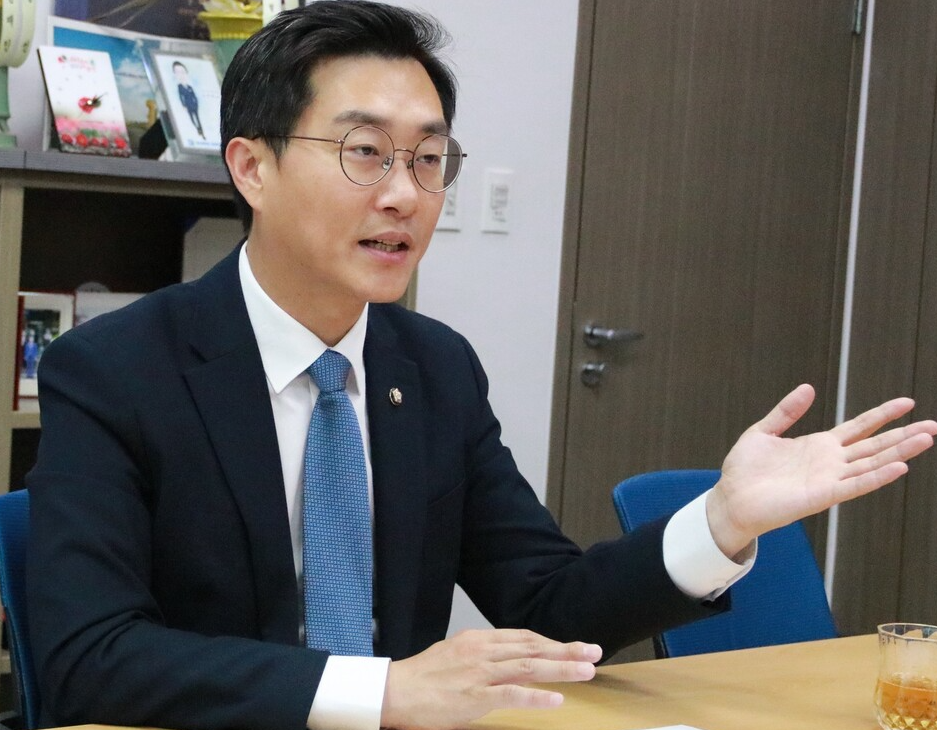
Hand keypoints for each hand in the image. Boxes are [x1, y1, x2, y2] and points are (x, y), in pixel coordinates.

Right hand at [380, 628, 600, 729]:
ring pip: (528, 667)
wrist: (393, 691)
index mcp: (478, 640)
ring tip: (586, 670)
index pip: (523, 637)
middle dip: (566, 650)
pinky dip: (535, 697)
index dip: (551, 642)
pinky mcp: (473, 697)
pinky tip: (556, 700)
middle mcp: (483, 652)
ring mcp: (479, 674)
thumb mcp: (456, 655)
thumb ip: (484, 655)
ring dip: (560, 669)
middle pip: (532, 648)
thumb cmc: (423, 677)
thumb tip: (509, 657)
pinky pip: (511, 695)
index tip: (574, 646)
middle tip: (593, 652)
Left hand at [707, 384, 936, 557]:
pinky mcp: (822, 496)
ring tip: (926, 439)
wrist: (730, 499)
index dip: (882, 415)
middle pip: (875, 445)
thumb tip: (808, 388)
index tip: (907, 402)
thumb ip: (786, 412)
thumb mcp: (763, 432)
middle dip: (904, 435)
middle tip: (934, 426)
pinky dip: (877, 477)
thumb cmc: (745, 471)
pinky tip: (899, 467)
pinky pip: (855, 485)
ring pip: (872, 463)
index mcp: (818, 446)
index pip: (859, 427)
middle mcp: (830, 462)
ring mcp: (829, 479)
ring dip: (900, 453)